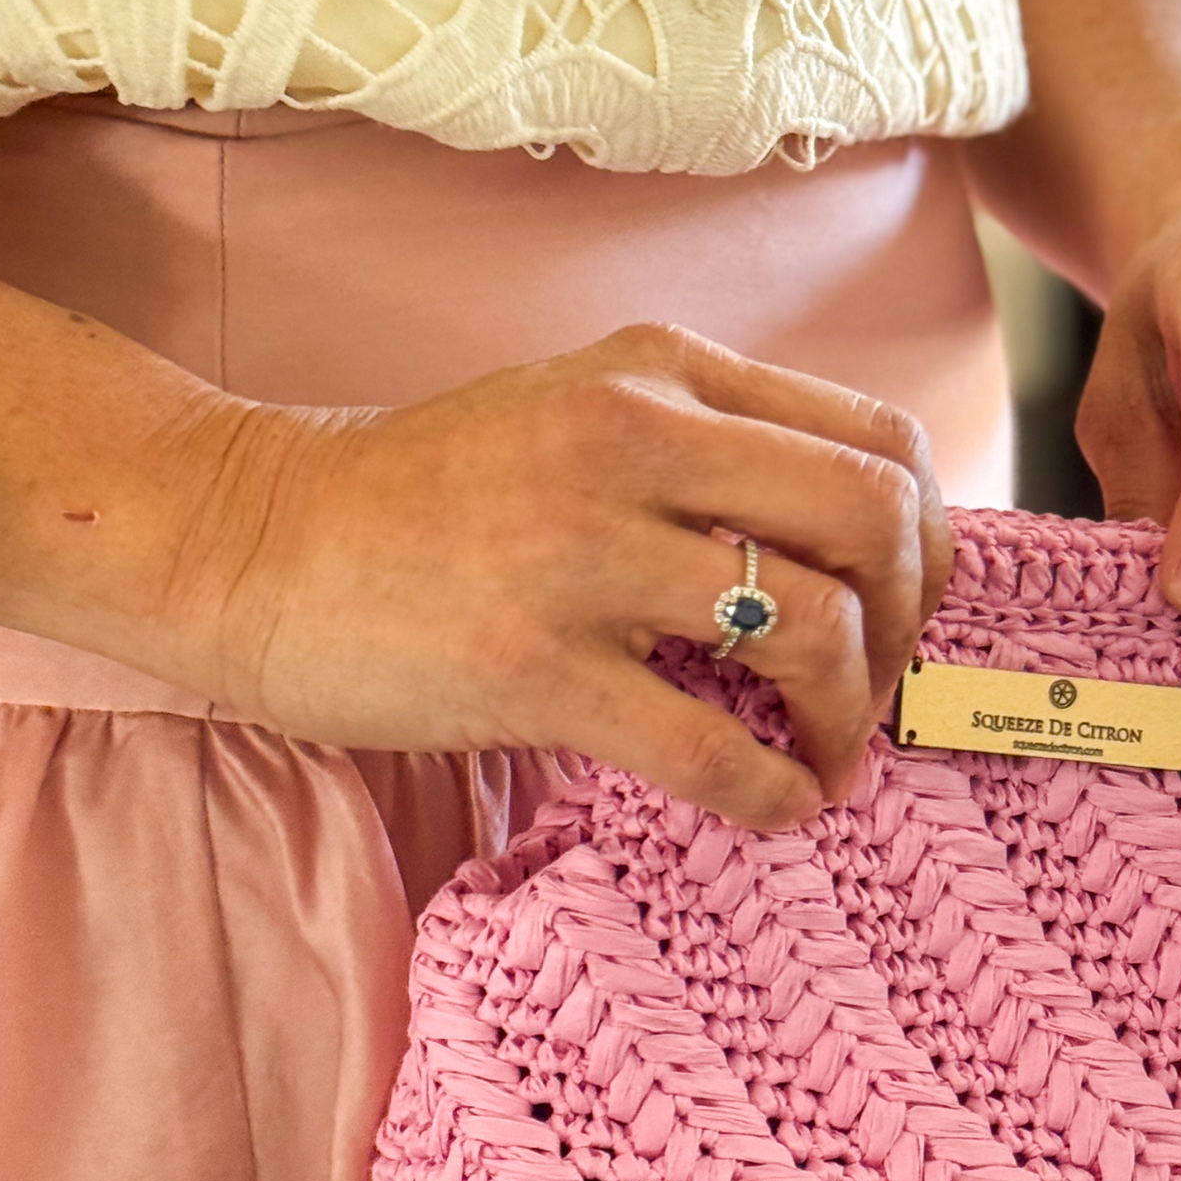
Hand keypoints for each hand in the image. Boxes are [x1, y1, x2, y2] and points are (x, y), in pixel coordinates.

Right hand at [187, 324, 950, 829]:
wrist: (253, 541)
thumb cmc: (427, 497)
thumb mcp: (579, 410)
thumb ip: (706, 448)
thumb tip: (854, 546)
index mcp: (662, 373)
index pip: (880, 444)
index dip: (927, 544)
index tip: (902, 612)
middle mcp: (635, 440)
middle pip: (874, 523)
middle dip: (908, 627)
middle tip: (876, 689)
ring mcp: (582, 553)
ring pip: (811, 631)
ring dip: (849, 718)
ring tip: (824, 755)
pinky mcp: (532, 667)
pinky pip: (710, 749)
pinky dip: (773, 793)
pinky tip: (776, 807)